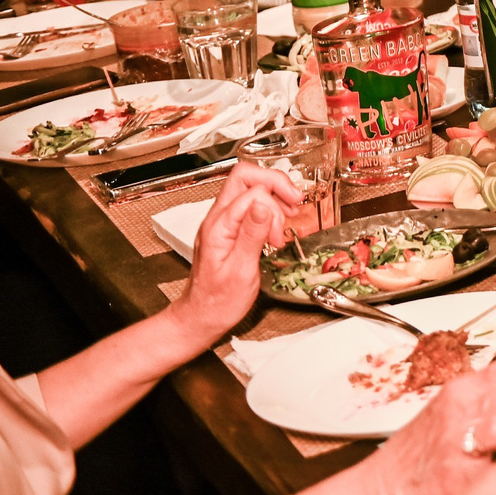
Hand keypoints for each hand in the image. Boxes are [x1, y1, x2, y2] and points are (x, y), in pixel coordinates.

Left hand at [165, 164, 303, 346]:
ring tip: (288, 219)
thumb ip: (251, 234)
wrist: (200, 317)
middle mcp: (217, 219)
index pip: (251, 190)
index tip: (290, 218)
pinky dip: (269, 209)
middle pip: (246, 176)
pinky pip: (249, 205)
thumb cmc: (218, 302)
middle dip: (276, 183)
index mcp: (219, 226)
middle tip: (294, 203)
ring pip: (249, 188)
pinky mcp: (229, 229)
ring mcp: (222, 222)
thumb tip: (264, 204)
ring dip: (274, 197)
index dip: (275, 200)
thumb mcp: (241, 271)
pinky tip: (278, 226)